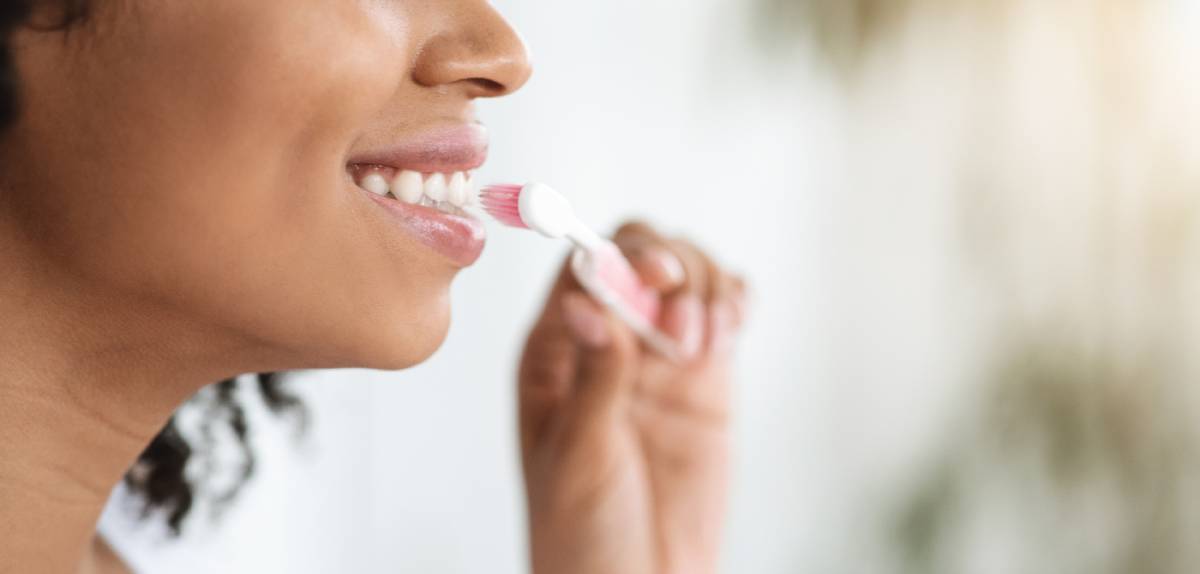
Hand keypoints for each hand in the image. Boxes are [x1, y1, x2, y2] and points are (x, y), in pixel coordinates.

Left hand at [518, 221, 746, 573]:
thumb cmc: (582, 530)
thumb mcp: (580, 455)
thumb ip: (594, 378)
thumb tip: (585, 303)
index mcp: (555, 352)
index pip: (582, 268)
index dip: (618, 256)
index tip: (653, 278)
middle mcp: (608, 341)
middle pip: (640, 256)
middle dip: (671, 266)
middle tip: (682, 319)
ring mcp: (660, 355)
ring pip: (688, 275)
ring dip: (707, 287)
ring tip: (708, 342)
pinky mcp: (706, 375)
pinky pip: (725, 311)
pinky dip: (736, 300)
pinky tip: (733, 327)